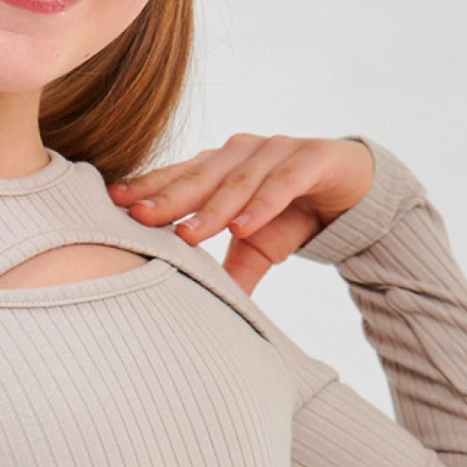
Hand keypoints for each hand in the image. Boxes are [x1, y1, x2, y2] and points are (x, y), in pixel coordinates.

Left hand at [106, 133, 374, 292]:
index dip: (147, 189)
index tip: (113, 205)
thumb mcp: (257, 248)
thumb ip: (230, 273)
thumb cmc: (292, 214)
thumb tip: (203, 317)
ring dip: (214, 208)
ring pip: (238, 180)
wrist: (353, 194)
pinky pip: (283, 181)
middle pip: (199, 176)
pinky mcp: (312, 157)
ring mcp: (276, 150)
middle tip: (140, 218)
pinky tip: (244, 226)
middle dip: (168, 199)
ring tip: (190, 235)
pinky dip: (263, 204)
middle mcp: (241, 152)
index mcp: (219, 167)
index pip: (176, 177)